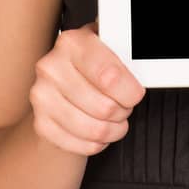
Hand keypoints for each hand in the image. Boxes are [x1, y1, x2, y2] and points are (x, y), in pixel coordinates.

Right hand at [30, 20, 146, 156]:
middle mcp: (51, 67)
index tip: (134, 93)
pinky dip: (97, 143)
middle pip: (105, 107)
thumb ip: (127, 55)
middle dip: (122, 111)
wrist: (63, 82)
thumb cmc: (93, 66)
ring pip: (96, 129)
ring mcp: (41, 95)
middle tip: (121, 104)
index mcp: (72, 43)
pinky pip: (82, 145)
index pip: (109, 77)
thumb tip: (148, 63)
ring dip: (112, 129)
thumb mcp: (111, 50)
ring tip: (112, 118)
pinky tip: (96, 129)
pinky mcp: (41, 122)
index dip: (130, 92)